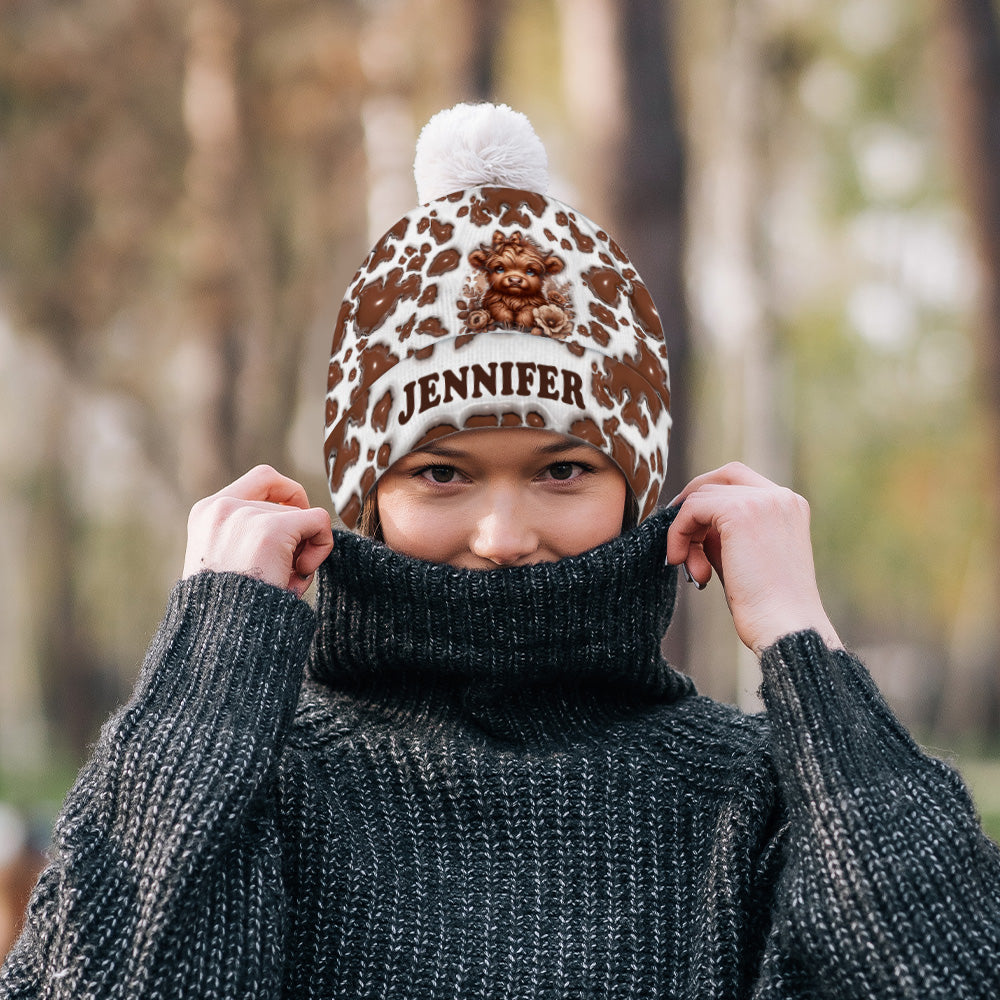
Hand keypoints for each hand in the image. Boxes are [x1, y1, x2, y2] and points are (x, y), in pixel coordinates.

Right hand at [183, 465, 334, 597]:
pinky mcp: (271, 530)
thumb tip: (303, 518)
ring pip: (303, 517)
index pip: (262, 479)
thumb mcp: (227, 562)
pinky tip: (300, 573)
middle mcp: (222, 508)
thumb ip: (249, 535)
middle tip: (285, 571)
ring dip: (303, 550)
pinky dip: (322, 546)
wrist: (221, 637)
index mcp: (206, 513)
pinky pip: (319, 522)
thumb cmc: (230, 611)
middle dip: (294, 537)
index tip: (294, 525)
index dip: (288, 496)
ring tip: (283, 581)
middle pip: (286, 503)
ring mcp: (246, 516)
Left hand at [667, 463, 841, 654]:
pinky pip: (692, 509)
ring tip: (693, 570)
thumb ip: (723, 534)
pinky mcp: (741, 512)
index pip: (740, 481)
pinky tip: (680, 561)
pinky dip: (678, 533)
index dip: (708, 499)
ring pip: (701, 496)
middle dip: (693, 504)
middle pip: (721, 478)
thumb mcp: (743, 558)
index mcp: (789, 506)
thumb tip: (691, 523)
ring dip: (686, 531)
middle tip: (678, 538)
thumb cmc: (766, 606)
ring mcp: (762, 501)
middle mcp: (780, 496)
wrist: (784, 628)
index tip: (691, 530)